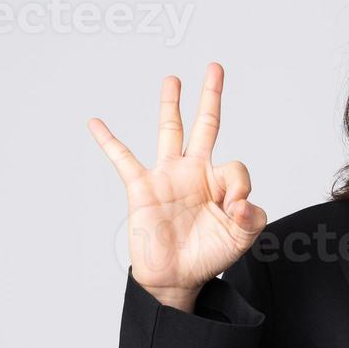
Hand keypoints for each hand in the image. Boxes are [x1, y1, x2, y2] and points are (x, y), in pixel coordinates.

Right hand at [88, 63, 266, 309]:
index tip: (234, 210)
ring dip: (171, 104)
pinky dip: (108, 141)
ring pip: (170, 131)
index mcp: (219, 182)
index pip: (236, 166)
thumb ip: (252, 216)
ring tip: (173, 79)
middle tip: (215, 68)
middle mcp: (194, 172)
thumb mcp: (243, 237)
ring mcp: (168, 176)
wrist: (177, 279)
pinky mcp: (143, 188)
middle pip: (205, 125)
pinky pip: (123, 159)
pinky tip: (96, 123)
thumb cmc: (209, 256)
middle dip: (210, 96)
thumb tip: (240, 201)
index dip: (239, 187)